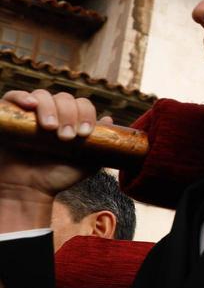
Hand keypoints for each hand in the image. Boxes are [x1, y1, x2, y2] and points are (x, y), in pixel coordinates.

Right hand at [0, 90, 108, 223]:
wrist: (27, 191)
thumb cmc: (56, 177)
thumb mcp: (85, 164)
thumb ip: (99, 144)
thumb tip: (109, 119)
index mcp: (70, 120)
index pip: (82, 105)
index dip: (86, 114)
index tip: (84, 133)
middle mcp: (51, 113)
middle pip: (64, 98)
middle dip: (69, 115)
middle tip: (66, 137)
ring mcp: (29, 114)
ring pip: (42, 95)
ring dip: (49, 108)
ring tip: (49, 128)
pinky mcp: (8, 117)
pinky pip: (12, 97)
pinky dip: (21, 97)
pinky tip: (30, 105)